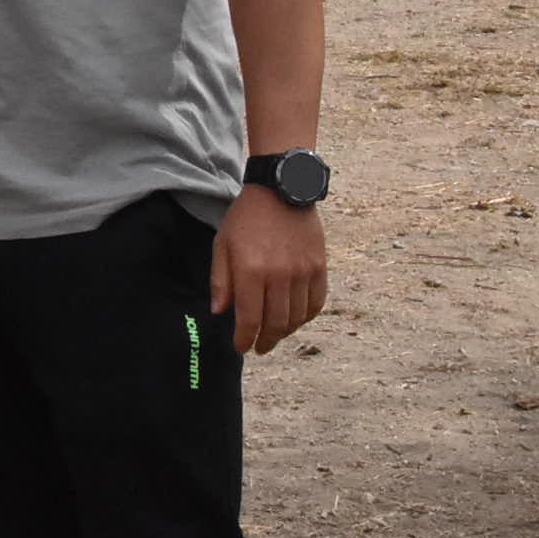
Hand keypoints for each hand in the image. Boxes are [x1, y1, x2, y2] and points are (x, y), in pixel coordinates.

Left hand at [212, 188, 326, 352]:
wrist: (280, 190)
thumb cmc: (246, 218)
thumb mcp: (223, 244)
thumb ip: (220, 280)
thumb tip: (220, 312)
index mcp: (251, 271)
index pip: (249, 319)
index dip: (244, 339)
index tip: (241, 347)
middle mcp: (279, 276)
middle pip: (276, 323)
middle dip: (266, 341)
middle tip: (259, 347)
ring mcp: (303, 272)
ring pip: (297, 317)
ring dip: (285, 332)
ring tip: (275, 334)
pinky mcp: (319, 267)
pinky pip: (316, 303)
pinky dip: (305, 317)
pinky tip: (295, 318)